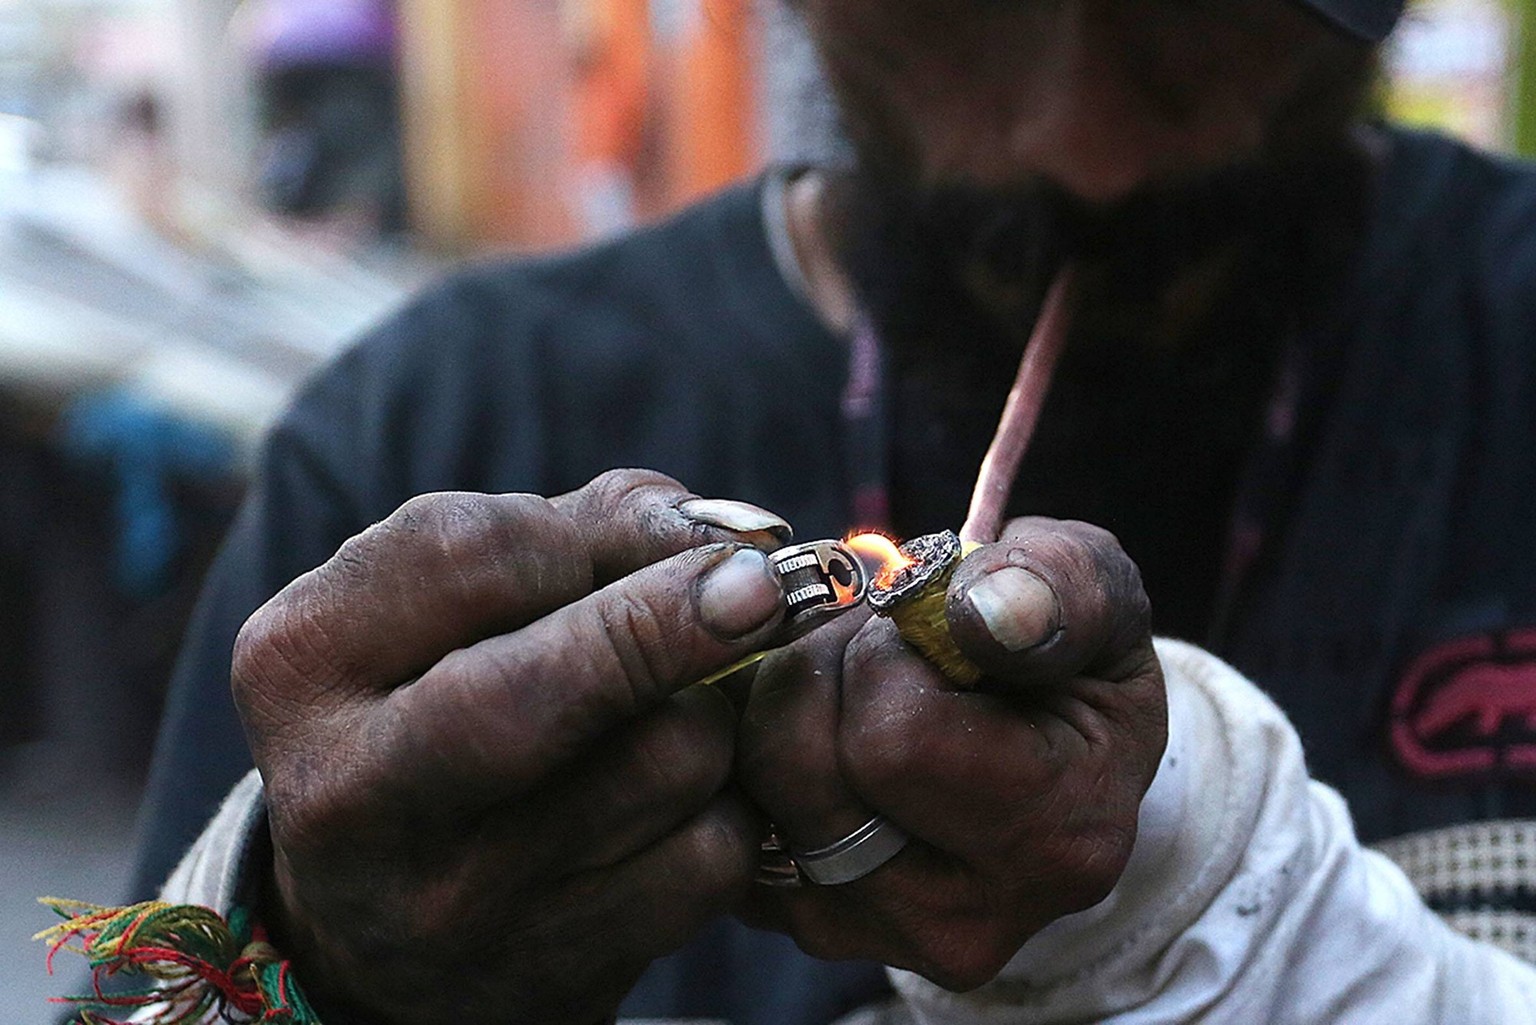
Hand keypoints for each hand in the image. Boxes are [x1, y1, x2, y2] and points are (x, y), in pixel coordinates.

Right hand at [232, 470, 793, 1023]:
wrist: (390, 936)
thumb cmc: (439, 711)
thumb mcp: (449, 608)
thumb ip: (580, 531)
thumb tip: (726, 538)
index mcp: (304, 661)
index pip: (468, 554)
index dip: (597, 535)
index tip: (677, 536)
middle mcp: (355, 791)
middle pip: (546, 686)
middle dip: (673, 622)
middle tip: (760, 588)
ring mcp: (455, 900)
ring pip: (665, 761)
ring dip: (711, 717)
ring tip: (681, 714)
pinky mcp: (556, 969)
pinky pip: (710, 853)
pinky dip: (730, 807)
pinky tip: (688, 800)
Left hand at [737, 518, 1166, 990]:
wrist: (1052, 740)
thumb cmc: (1067, 652)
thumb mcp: (1095, 588)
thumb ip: (1061, 585)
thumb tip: (988, 612)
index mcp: (1054, 840)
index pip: (891, 740)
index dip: (883, 654)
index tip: (923, 628)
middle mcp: (962, 921)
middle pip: (797, 768)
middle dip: (814, 671)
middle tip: (869, 643)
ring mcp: (876, 934)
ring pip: (748, 791)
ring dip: (774, 707)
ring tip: (845, 679)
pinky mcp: (808, 923)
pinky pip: (726, 821)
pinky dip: (746, 758)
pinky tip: (811, 725)